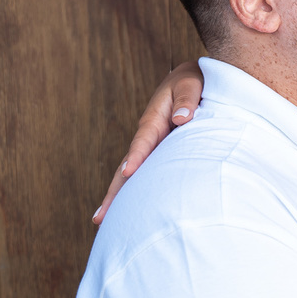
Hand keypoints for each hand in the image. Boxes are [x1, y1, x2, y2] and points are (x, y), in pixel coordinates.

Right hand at [94, 61, 204, 223]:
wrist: (194, 76)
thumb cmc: (195, 79)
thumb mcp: (191, 83)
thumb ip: (186, 99)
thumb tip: (182, 118)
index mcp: (155, 120)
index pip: (144, 142)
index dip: (136, 156)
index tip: (128, 172)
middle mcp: (149, 136)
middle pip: (128, 166)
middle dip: (115, 191)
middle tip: (101, 217)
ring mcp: (153, 146)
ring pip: (133, 174)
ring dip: (120, 195)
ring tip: (104, 221)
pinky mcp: (161, 152)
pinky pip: (147, 173)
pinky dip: (137, 190)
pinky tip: (131, 209)